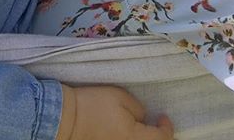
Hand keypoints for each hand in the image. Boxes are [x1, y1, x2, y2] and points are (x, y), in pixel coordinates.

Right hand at [56, 84, 172, 139]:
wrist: (67, 118)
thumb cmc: (94, 105)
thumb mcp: (120, 97)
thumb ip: (138, 109)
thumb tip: (144, 118)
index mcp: (135, 137)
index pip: (162, 139)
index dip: (167, 127)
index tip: (163, 117)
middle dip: (158, 137)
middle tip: (156, 125)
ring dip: (145, 138)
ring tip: (144, 129)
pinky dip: (133, 139)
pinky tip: (129, 132)